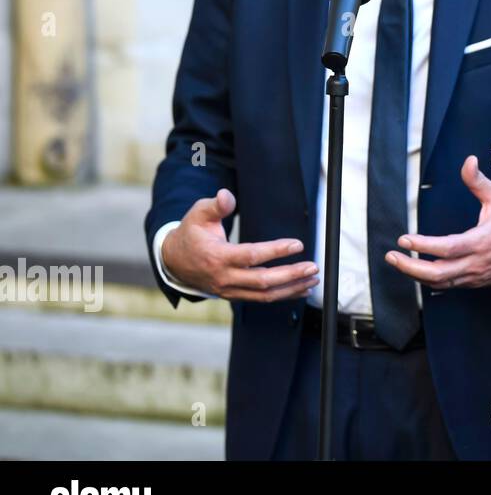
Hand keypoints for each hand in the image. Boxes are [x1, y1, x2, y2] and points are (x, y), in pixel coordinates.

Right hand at [160, 189, 318, 300]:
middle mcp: (224, 277)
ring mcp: (229, 290)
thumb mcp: (198, 214)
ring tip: (312, 280)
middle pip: (262, 281)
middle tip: (312, 267)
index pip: (251, 256)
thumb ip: (216, 205)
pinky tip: (300, 290)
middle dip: (290, 275)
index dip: (276, 251)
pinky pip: (261, 299)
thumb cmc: (191, 234)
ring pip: (264, 295)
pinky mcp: (234, 295)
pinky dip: (282, 296)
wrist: (174, 261)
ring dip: (291, 289)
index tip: (297, 244)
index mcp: (217, 257)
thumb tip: (226, 195)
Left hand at [384, 155, 490, 289]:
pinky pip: (449, 285)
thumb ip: (479, 181)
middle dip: (410, 268)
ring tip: (400, 262)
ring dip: (417, 275)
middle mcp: (478, 263)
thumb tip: (468, 161)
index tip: (404, 239)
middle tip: (392, 256)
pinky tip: (419, 271)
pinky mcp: (476, 281)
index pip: (447, 248)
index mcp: (483, 241)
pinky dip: (431, 279)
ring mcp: (476, 275)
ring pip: (441, 282)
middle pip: (438, 273)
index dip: (423, 246)